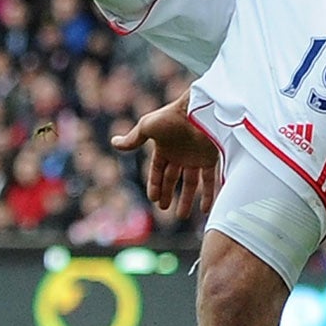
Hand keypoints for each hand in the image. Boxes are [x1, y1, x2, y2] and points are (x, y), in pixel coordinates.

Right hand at [110, 98, 220, 220]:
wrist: (199, 110)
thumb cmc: (172, 117)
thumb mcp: (148, 127)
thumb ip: (133, 139)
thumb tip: (114, 143)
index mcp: (164, 147)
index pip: (157, 170)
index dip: (155, 185)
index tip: (154, 199)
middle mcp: (180, 153)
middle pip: (173, 178)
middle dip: (169, 193)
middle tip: (165, 209)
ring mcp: (196, 156)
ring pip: (191, 182)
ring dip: (187, 199)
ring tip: (183, 215)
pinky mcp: (211, 158)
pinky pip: (210, 180)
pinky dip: (208, 194)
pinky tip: (205, 208)